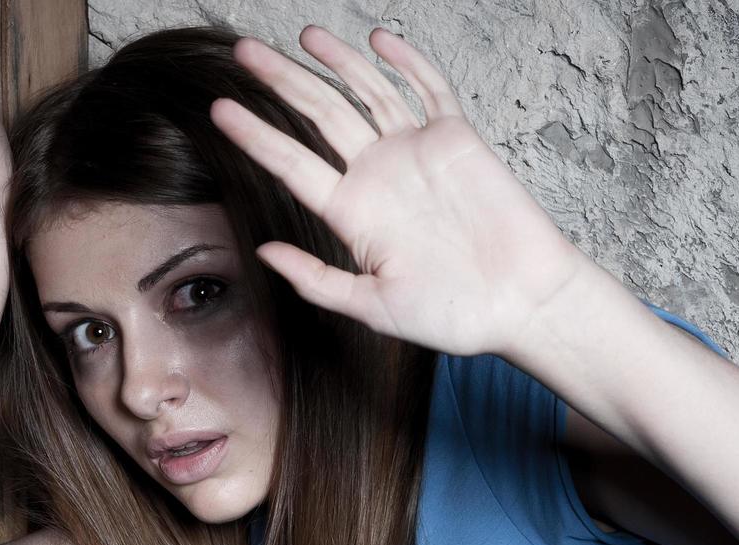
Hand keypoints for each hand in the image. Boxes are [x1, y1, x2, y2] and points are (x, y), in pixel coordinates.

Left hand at [209, 26, 595, 357]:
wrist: (519, 304)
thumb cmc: (450, 314)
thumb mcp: (371, 305)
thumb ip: (316, 280)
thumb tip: (263, 253)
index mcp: (350, 213)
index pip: (290, 163)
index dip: (255, 135)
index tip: (219, 110)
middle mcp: (376, 176)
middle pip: (320, 117)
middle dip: (282, 83)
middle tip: (244, 53)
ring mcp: (415, 153)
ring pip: (367, 94)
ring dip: (337, 63)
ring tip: (303, 35)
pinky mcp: (457, 139)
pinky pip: (429, 90)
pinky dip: (406, 64)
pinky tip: (379, 41)